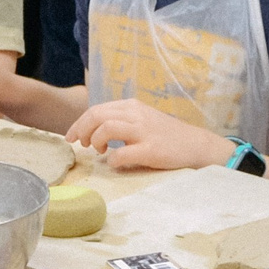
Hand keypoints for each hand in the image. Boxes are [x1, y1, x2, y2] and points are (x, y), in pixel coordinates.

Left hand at [65, 97, 228, 172]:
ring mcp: (144, 131)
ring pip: (106, 128)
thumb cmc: (166, 136)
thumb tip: (93, 131)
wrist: (196, 145)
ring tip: (100, 151)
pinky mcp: (151, 149)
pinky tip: (116, 162)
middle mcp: (136, 114)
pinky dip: (113, 160)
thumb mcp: (142, 120)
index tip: (72, 137)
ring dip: (95, 141)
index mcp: (131, 106)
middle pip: (96, 116)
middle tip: (81, 145)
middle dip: (81, 131)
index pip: (96, 110)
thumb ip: (120, 121)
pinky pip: (122, 153)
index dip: (79, 124)